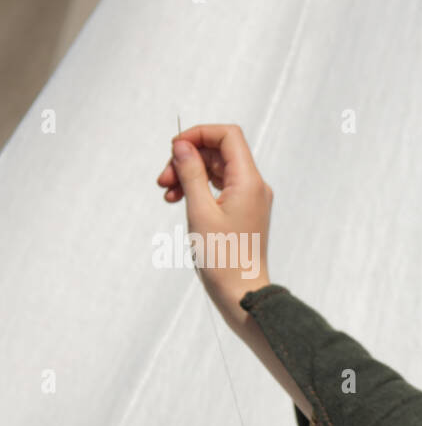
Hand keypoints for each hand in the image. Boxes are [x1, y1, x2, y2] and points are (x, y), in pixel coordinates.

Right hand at [156, 123, 272, 328]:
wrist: (242, 292)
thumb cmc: (223, 258)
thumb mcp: (199, 210)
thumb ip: (191, 174)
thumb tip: (183, 146)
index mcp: (249, 181)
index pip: (228, 136)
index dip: (199, 134)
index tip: (175, 148)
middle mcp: (254, 186)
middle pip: (218, 152)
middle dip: (188, 158)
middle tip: (163, 179)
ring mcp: (250, 198)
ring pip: (216, 170)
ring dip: (188, 174)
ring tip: (166, 191)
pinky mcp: (243, 211)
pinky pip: (219, 188)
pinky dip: (198, 189)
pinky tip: (178, 199)